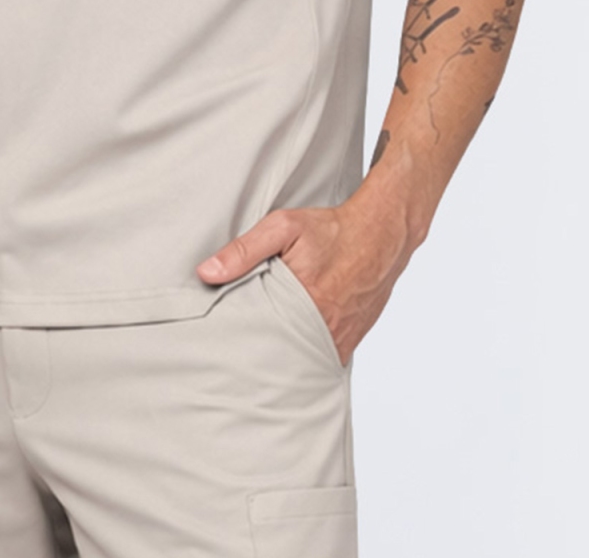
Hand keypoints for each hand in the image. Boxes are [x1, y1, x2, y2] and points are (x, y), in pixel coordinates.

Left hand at [194, 195, 412, 365]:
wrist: (382, 234)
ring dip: (285, 359)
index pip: (262, 337)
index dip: (242, 344)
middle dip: (260, 358)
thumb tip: (206, 272)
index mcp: (305, 302)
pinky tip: (290, 352)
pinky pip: (323, 357)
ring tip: (259, 360)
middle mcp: (326, 328)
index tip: (223, 348)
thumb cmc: (332, 229)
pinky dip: (306, 356)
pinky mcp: (351, 340)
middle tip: (235, 362)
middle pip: (282, 355)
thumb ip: (244, 250)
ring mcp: (342, 338)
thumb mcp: (284, 227)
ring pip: (303, 361)